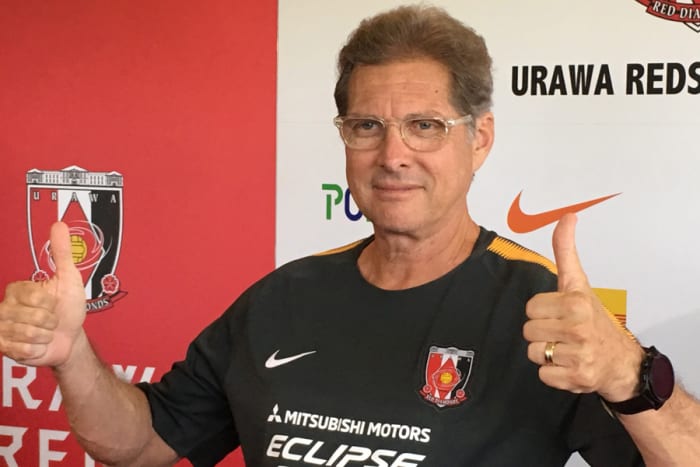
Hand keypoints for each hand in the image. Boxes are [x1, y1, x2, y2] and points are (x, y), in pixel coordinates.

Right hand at [0, 222, 86, 366]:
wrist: (70, 337)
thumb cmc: (69, 308)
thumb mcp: (69, 278)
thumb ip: (62, 252)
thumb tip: (59, 225)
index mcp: (19, 289)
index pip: (35, 297)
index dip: (51, 304)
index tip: (53, 304)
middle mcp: (7, 307)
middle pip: (33, 317)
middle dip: (50, 321)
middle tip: (50, 320)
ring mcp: (3, 328)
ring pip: (28, 334)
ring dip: (45, 335)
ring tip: (44, 331)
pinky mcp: (4, 347)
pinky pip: (24, 349)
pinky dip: (38, 349)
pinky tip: (37, 344)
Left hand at [523, 213, 644, 401]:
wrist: (621, 362)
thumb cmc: (594, 319)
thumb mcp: (579, 283)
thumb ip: (565, 251)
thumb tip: (567, 216)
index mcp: (575, 302)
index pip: (531, 307)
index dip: (542, 311)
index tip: (559, 312)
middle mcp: (578, 327)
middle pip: (528, 330)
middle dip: (542, 332)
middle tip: (562, 332)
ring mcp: (579, 354)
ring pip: (533, 353)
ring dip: (546, 353)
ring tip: (565, 348)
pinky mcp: (576, 377)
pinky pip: (542, 374)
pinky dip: (552, 373)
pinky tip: (568, 365)